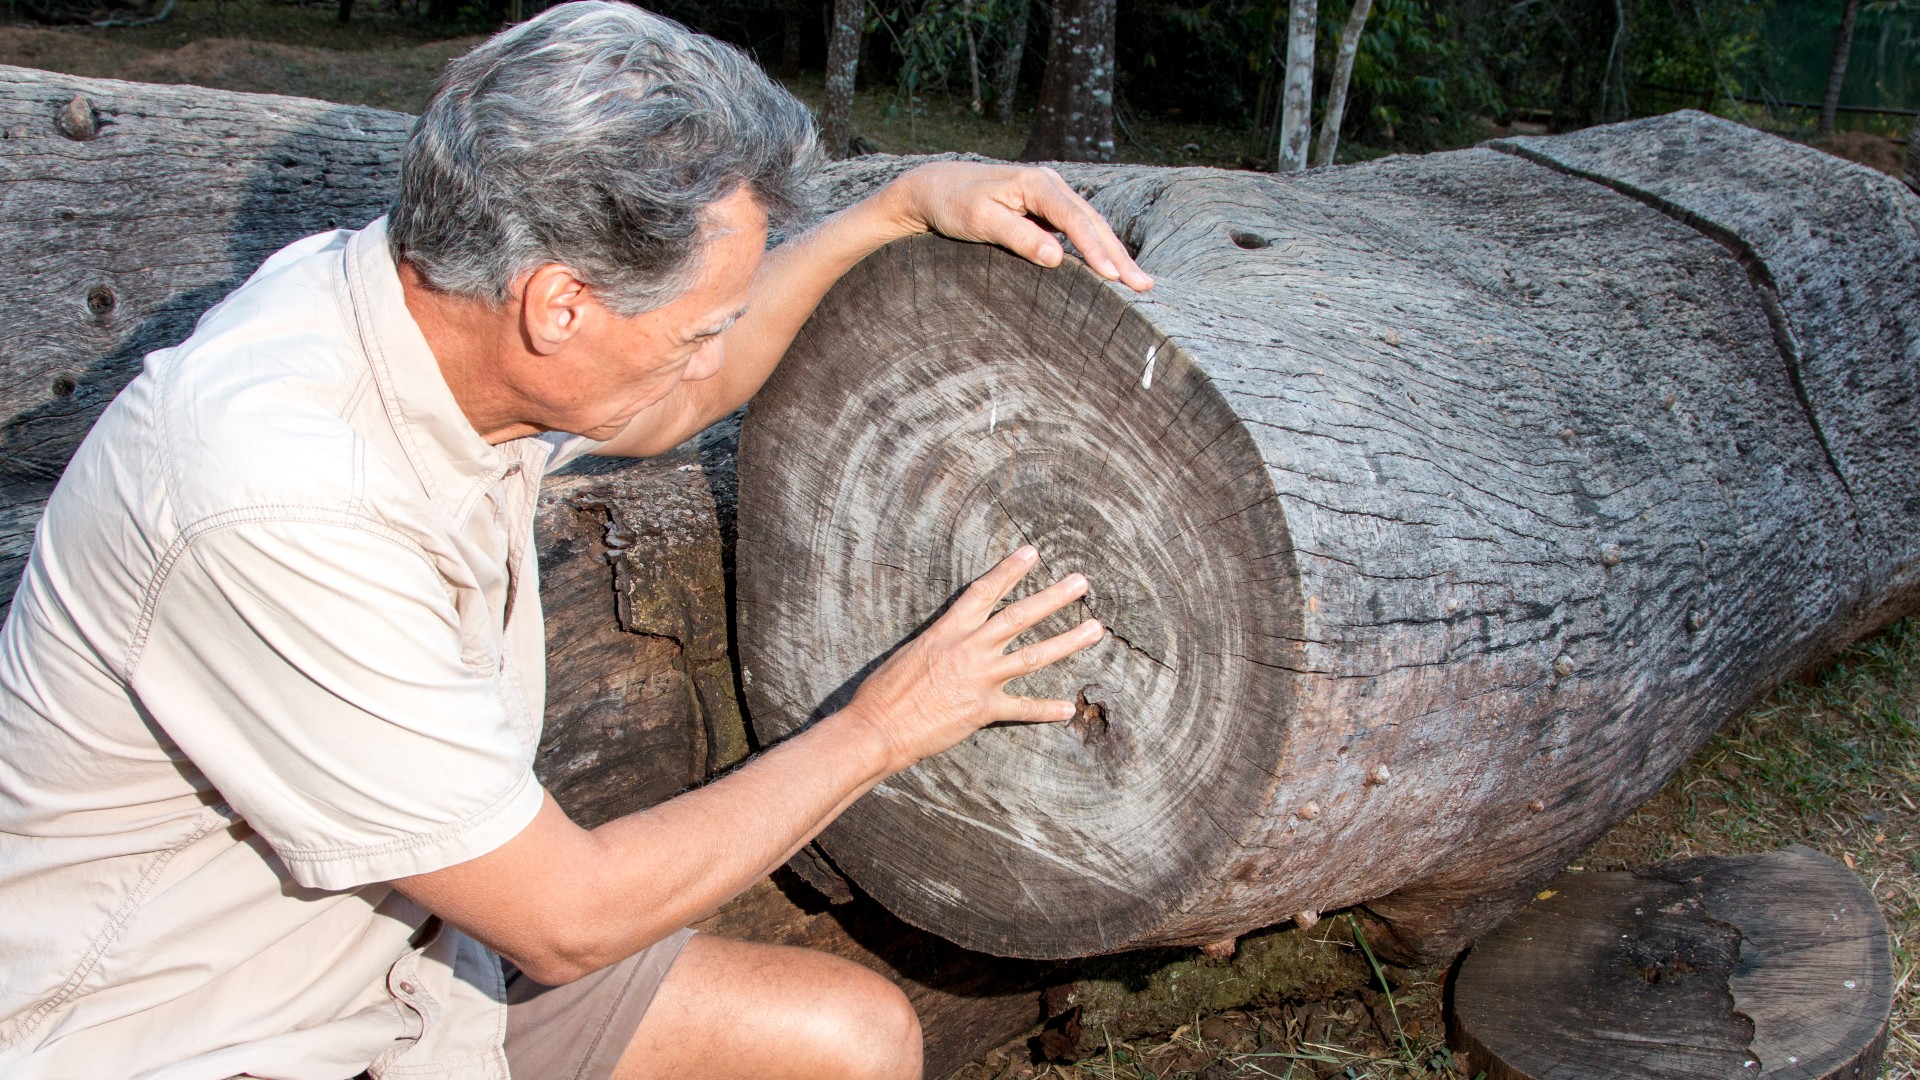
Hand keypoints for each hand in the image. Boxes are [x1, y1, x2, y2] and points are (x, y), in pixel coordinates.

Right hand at [840, 545, 1104, 773]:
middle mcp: (969, 650)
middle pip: (1019, 616)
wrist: (878, 727)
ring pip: (1033, 656)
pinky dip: (1045, 709)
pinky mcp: (982, 710)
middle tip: (1081, 581)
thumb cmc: (883, 691)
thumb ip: (940, 642)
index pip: (984, 592)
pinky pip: (1022, 708)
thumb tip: (954, 636)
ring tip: (1095, 628)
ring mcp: (979, 679)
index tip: (1031, 553)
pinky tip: (1068, 708)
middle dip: (1053, 597)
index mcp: (948, 631)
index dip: (1009, 571)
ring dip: (1067, 641)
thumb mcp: (910, 652)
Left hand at [883, 162, 1154, 291]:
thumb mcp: (980, 221)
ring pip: (1090, 225)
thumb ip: (1019, 237)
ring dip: (1114, 253)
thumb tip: (1056, 258)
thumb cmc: (952, 205)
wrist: (933, 188)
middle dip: (1119, 255)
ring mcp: (1050, 195)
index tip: (1113, 277)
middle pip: (1093, 222)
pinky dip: (1096, 249)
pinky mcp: (1045, 209)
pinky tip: (1110, 268)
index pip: (1075, 220)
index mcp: (1038, 183)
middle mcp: (1050, 184)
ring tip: (1138, 282)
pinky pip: (1078, 230)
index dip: (1096, 250)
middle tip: (1143, 286)